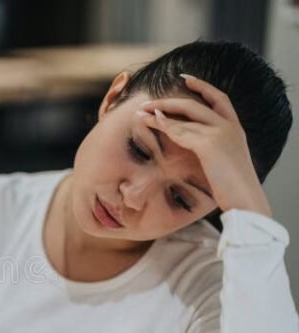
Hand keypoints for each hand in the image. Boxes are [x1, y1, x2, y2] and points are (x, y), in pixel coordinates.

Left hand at [137, 73, 271, 216]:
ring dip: (159, 112)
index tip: (185, 78)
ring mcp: (220, 133)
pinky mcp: (210, 144)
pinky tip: (152, 122)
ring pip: (185, 115)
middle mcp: (229, 126)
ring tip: (140, 113)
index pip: (219, 98)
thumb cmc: (234, 188)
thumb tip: (198, 148)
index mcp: (235, 128)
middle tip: (146, 103)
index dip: (203, 87)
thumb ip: (215, 149)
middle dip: (168, 101)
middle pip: (195, 104)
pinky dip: (165, 125)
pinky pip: (182, 131)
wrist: (246, 200)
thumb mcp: (226, 162)